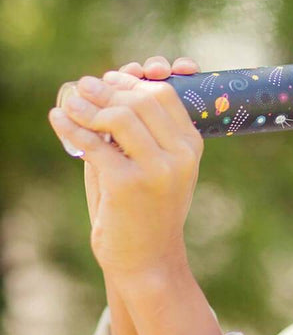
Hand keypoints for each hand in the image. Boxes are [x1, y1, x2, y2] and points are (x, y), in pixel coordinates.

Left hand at [48, 56, 202, 280]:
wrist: (148, 257)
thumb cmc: (148, 208)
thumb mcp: (157, 166)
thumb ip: (139, 132)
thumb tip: (105, 88)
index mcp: (192, 146)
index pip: (164, 95)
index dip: (134, 80)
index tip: (110, 77)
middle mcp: (180, 155)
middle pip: (142, 100)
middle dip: (108, 88)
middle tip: (84, 85)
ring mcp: (157, 170)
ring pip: (120, 117)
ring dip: (88, 105)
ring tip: (70, 101)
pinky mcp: (128, 185)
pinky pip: (94, 145)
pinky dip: (72, 128)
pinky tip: (58, 119)